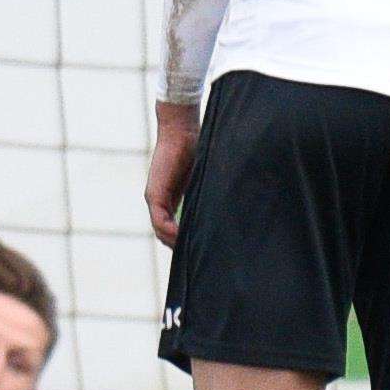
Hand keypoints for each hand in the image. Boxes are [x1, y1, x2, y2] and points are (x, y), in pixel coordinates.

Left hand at [146, 101, 199, 247]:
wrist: (181, 130)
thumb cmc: (198, 147)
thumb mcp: (207, 176)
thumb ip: (212, 192)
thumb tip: (234, 204)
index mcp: (172, 198)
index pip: (174, 228)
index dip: (186, 241)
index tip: (202, 251)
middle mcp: (161, 201)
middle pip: (166, 234)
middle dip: (181, 247)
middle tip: (200, 260)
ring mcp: (156, 199)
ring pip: (161, 231)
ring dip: (176, 244)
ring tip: (193, 255)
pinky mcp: (155, 194)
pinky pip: (160, 221)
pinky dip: (171, 232)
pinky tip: (183, 240)